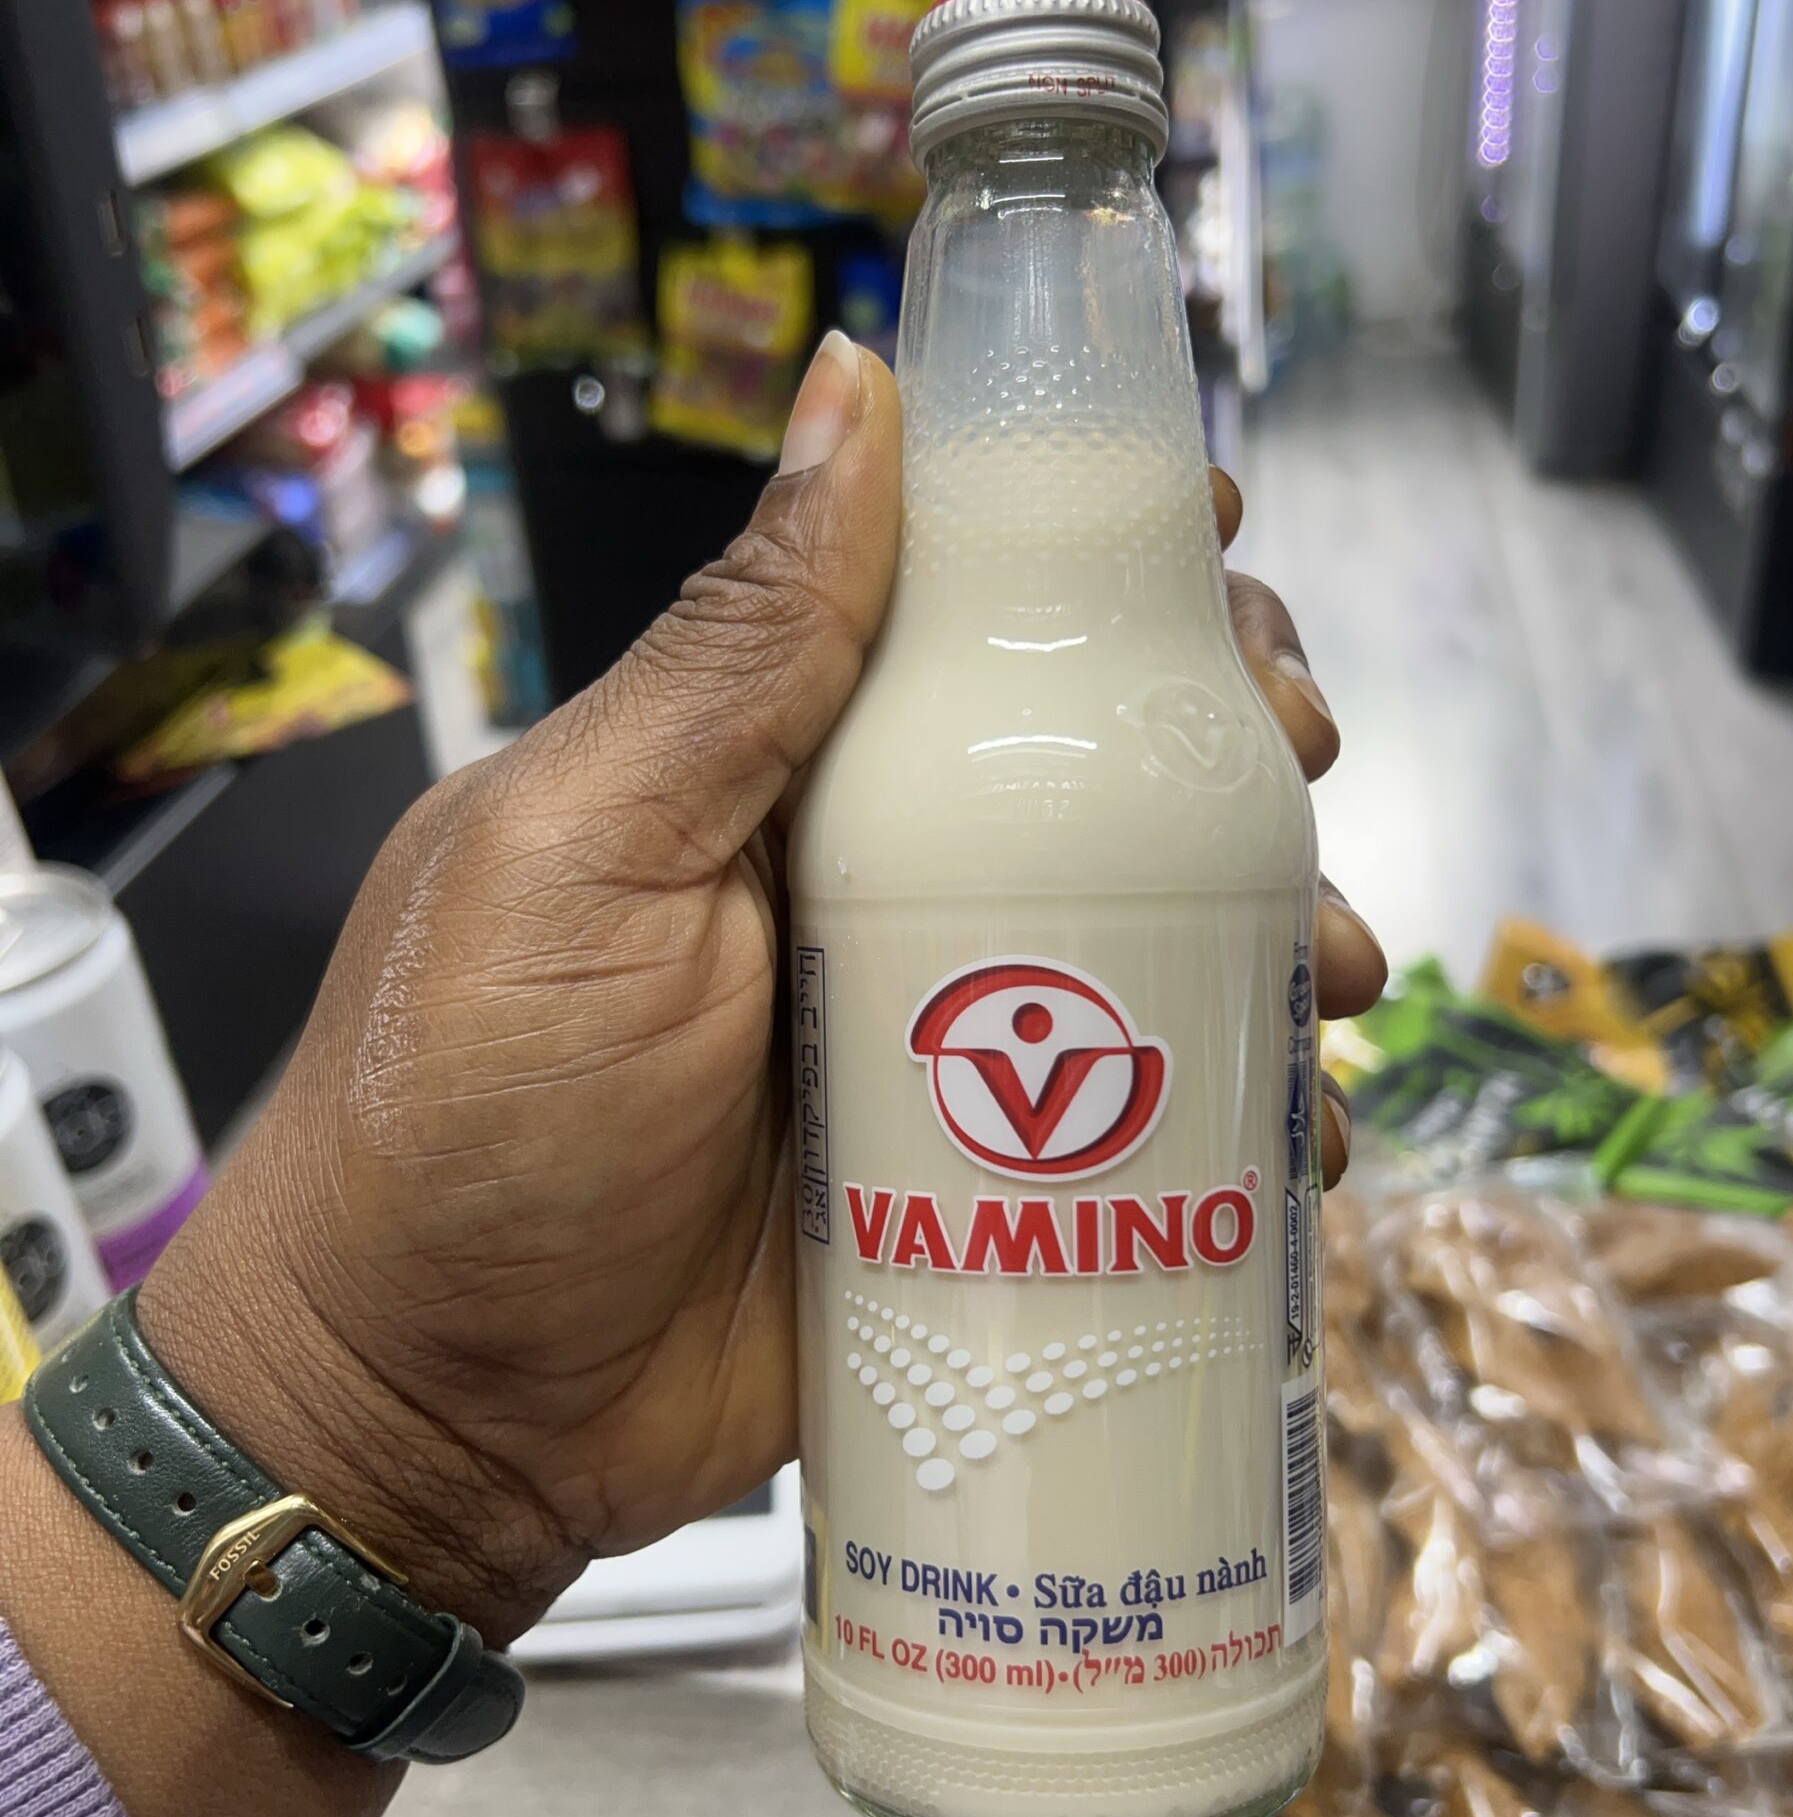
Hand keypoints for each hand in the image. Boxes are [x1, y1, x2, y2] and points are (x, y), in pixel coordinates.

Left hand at [142, 337, 1386, 1646]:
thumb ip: (735, 654)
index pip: (964, 612)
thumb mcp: (586, 857)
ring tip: (1332, 969)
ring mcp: (939, 1045)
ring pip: (1151, 942)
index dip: (1104, 561)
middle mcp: (868, 886)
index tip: (1217, 545)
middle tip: (1297, 762)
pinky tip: (1302, 1127)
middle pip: (1093, 770)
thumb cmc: (462, 1123)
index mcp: (771, 772)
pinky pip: (1146, 1129)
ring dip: (1276, 926)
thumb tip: (851, 388)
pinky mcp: (983, 1194)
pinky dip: (1243, 1112)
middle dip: (1229, 745)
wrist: (437, 1428)